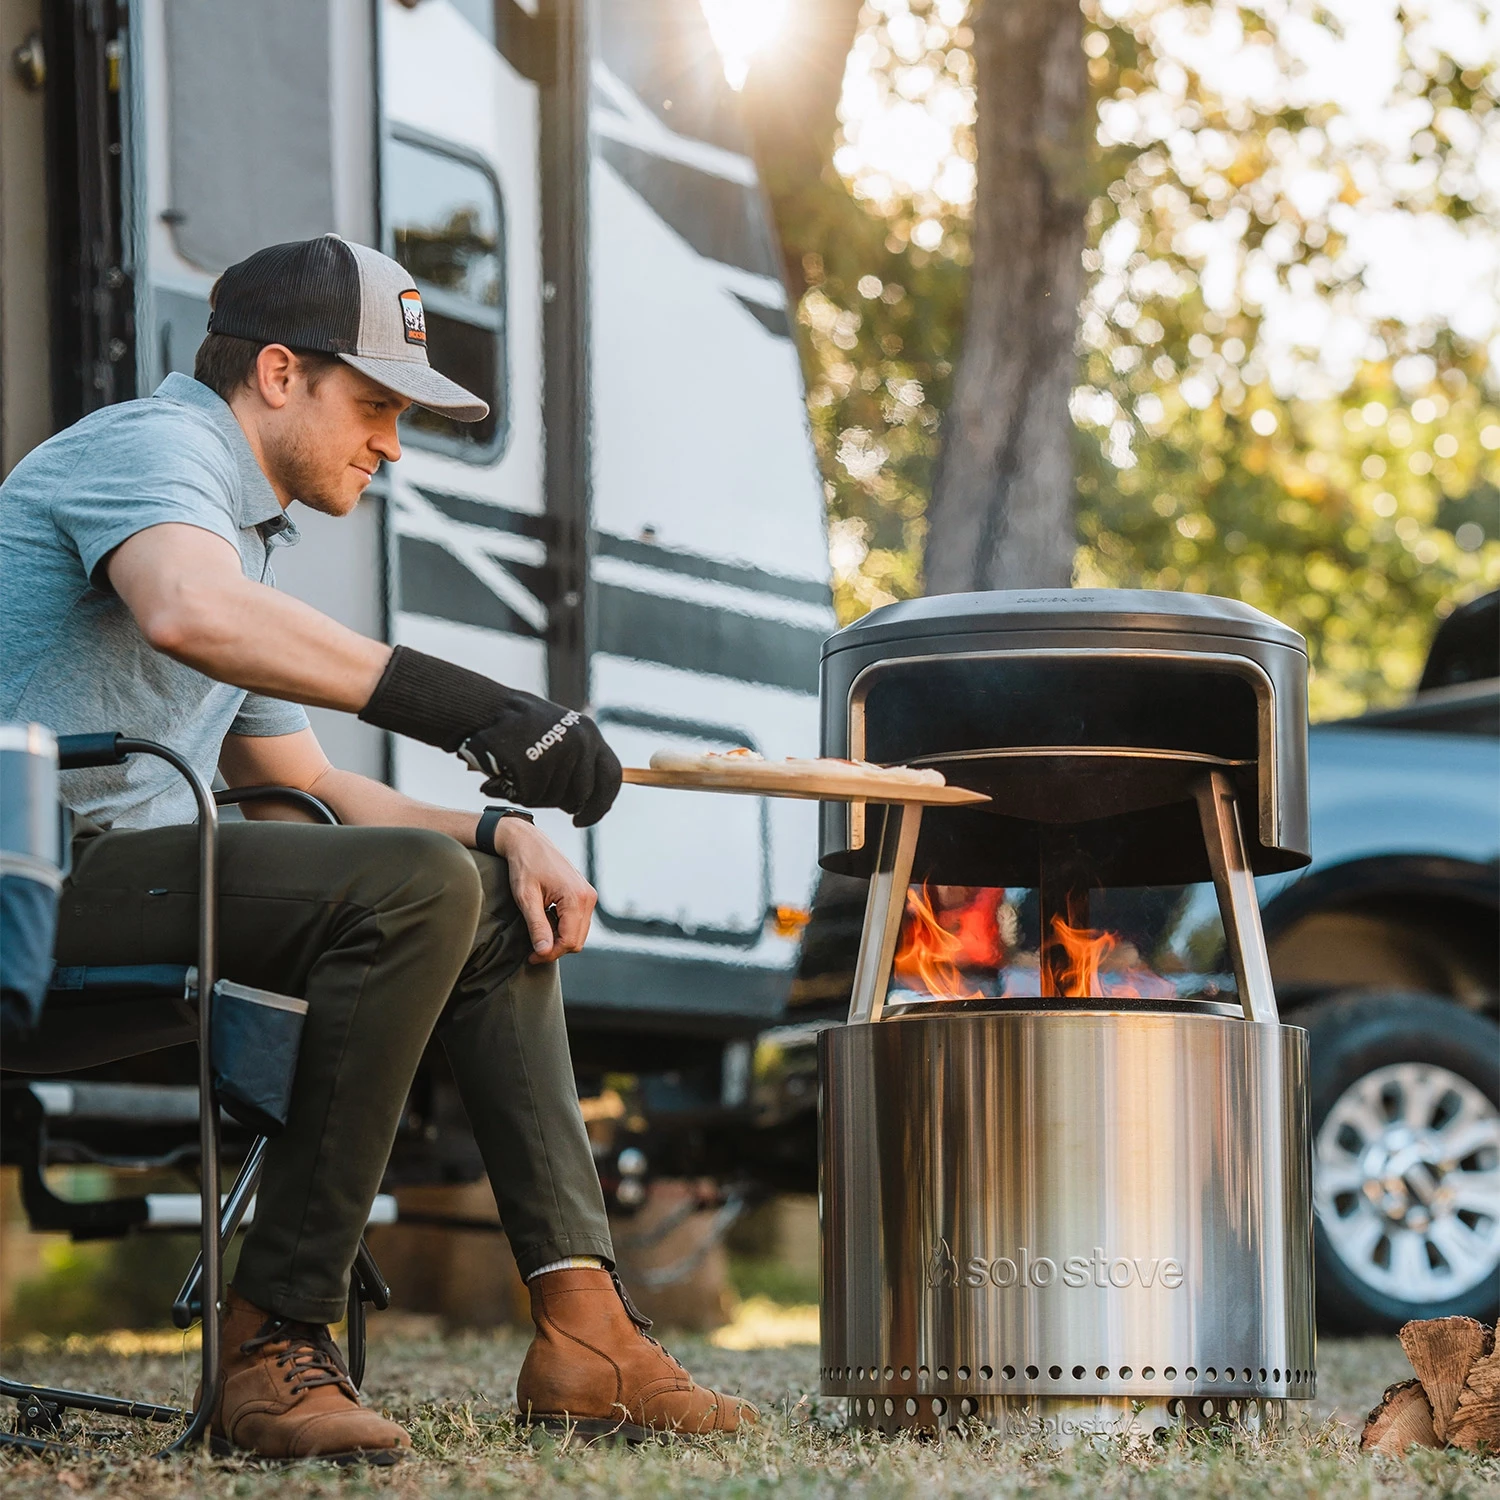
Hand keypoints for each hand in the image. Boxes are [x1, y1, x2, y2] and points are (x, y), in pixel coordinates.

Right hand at [460, 695, 621, 826]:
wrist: (485, 709)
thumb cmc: (520, 728)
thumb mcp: (561, 734)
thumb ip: (580, 761)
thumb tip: (588, 801)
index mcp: (589, 733)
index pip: (611, 777)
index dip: (600, 804)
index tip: (582, 819)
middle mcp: (580, 742)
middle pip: (581, 795)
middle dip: (561, 802)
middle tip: (536, 791)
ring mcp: (558, 753)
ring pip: (553, 797)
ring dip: (534, 794)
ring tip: (516, 772)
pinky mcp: (534, 764)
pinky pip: (530, 796)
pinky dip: (514, 792)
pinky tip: (503, 776)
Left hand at [489, 817, 596, 962]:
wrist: (528, 841)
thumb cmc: (525, 865)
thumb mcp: (526, 898)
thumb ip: (537, 926)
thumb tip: (544, 952)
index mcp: (577, 897)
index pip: (570, 941)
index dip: (550, 954)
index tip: (531, 957)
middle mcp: (588, 897)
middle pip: (577, 940)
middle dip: (555, 948)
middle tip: (531, 947)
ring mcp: (588, 895)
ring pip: (579, 933)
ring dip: (558, 937)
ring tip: (537, 927)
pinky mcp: (584, 894)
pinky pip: (578, 921)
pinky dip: (562, 927)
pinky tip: (545, 917)